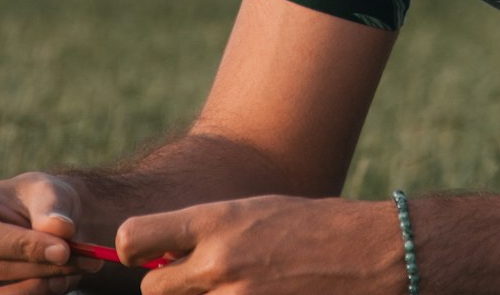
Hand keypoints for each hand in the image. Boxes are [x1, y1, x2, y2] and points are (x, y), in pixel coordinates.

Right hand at [0, 173, 101, 294]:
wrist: (39, 220)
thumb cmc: (38, 200)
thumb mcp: (45, 191)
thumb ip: (51, 208)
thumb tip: (62, 229)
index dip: (23, 247)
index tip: (64, 250)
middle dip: (42, 268)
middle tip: (86, 261)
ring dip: (40, 287)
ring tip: (75, 272)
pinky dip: (37, 294)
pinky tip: (61, 282)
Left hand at [117, 195, 401, 294]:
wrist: (369, 254)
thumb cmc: (315, 225)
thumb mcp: (258, 212)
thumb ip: (211, 232)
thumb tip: (166, 255)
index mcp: (218, 221)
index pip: (134, 237)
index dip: (131, 249)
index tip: (146, 254)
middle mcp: (218, 262)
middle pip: (151, 288)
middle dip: (169, 286)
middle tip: (200, 279)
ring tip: (239, 286)